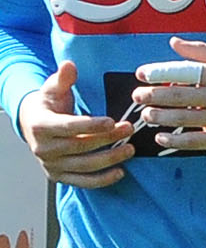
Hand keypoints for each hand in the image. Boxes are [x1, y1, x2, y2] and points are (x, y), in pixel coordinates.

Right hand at [21, 61, 134, 188]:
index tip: (112, 121)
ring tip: (131, 149)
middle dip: (108, 139)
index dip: (91, 125)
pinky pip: (82, 182)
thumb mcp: (52, 89)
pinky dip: (101, 180)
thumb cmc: (48, 104)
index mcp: (40, 125)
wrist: (32, 124)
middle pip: (80, 146)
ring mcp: (50, 164)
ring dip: (110, 159)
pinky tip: (120, 172)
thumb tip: (69, 65)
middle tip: (130, 129)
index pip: (68, 127)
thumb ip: (63, 78)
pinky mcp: (58, 176)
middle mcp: (43, 148)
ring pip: (84, 165)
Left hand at [129, 38, 205, 154]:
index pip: (182, 72)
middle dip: (151, 96)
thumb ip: (201, 51)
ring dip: (158, 117)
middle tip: (137, 96)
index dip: (158, 72)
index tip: (141, 74)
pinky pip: (193, 141)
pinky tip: (160, 138)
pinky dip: (173, 140)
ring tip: (146, 114)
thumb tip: (173, 42)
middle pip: (176, 96)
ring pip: (181, 119)